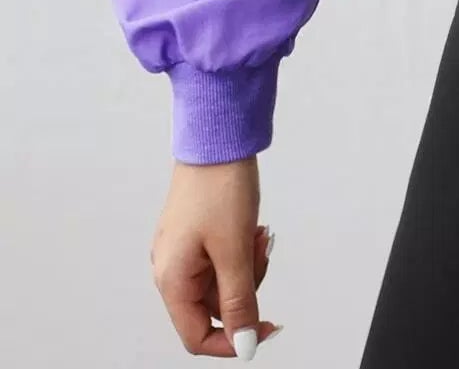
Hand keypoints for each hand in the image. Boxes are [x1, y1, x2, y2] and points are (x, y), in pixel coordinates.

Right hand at [149, 157, 282, 356]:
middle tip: (262, 253)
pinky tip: (254, 227)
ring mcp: (181, 249)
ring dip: (247, 265)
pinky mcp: (194, 232)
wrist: (216, 136)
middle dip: (246, 287)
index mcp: (171, 278)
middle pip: (212, 307)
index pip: (196, 336)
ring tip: (260, 234)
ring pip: (221, 281)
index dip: (232, 340)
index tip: (265, 328)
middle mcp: (170, 267)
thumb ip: (239, 301)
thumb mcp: (235, 250)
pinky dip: (241, 249)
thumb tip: (244, 345)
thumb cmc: (219, 186)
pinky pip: (220, 257)